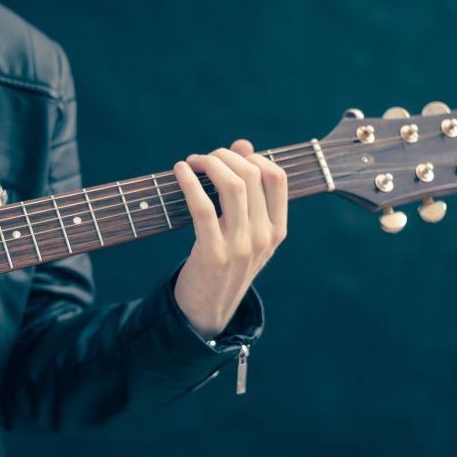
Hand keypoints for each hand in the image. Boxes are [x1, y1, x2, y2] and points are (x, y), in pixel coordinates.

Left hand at [173, 140, 287, 338]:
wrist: (207, 311)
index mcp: (277, 231)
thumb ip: (248, 192)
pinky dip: (189, 182)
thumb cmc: (223, 265)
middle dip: (224, 156)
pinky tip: (180, 171)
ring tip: (192, 162)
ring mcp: (241, 246)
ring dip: (209, 163)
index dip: (252, 157)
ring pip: (232, 186)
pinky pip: (202, 206)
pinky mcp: (213, 253)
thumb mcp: (244, 232)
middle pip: (252, 175)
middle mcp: (264, 237)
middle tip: (203, 158)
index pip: (277, 178)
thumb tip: (243, 144)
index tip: (230, 156)